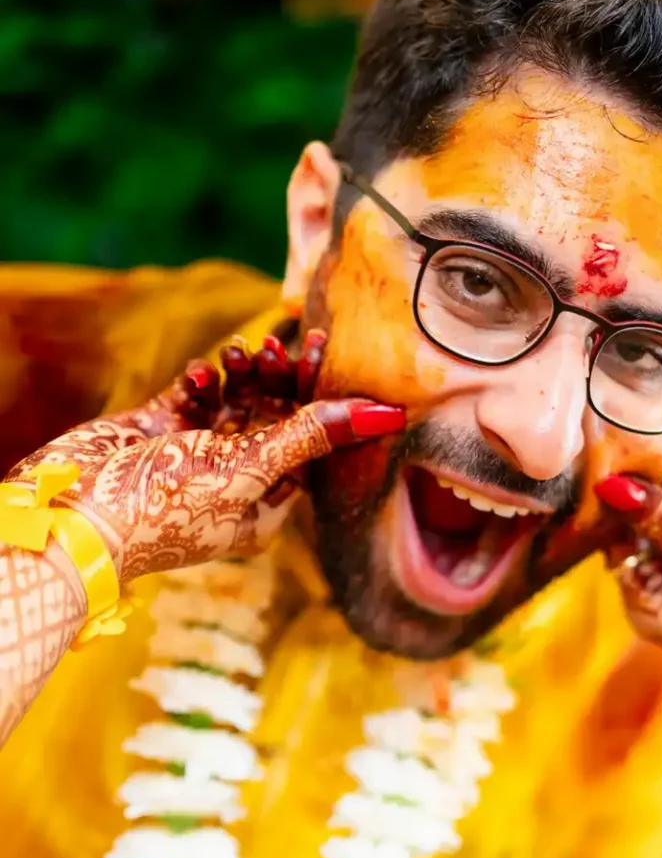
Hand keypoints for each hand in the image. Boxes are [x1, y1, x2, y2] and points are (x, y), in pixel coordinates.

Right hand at [6, 330, 405, 584]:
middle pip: (276, 421)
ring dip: (242, 375)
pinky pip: (194, 399)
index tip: (327, 351)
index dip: (322, 399)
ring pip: (235, 406)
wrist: (76, 513)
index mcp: (265, 508)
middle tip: (283, 344)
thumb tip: (388, 414)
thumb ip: (314, 434)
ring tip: (240, 353)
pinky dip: (203, 380)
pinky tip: (203, 370)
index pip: (311, 447)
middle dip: (281, 381)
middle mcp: (235, 485)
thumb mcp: (250, 467)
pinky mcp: (160, 435)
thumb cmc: (167, 506)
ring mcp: (195, 459)